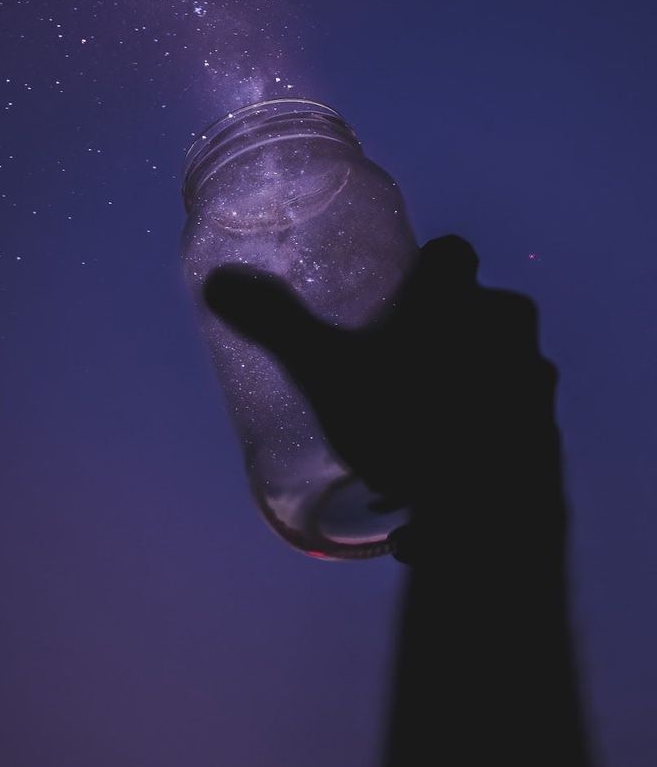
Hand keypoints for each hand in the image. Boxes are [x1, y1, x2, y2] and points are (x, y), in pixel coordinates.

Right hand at [204, 235, 563, 565]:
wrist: (488, 513)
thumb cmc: (405, 422)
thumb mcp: (326, 372)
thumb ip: (275, 324)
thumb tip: (218, 281)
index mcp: (462, 296)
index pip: (451, 253)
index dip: (425, 268)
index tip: (398, 294)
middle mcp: (510, 326)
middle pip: (476, 308)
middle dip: (443, 331)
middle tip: (397, 367)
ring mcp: (536, 381)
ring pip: (496, 366)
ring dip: (465, 385)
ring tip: (416, 430)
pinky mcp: (547, 433)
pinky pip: (509, 421)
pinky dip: (482, 435)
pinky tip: (444, 472)